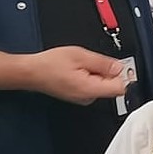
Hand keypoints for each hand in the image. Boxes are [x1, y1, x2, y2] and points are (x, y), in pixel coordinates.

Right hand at [0, 46, 127, 103]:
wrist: (30, 72)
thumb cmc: (49, 64)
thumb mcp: (80, 55)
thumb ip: (103, 63)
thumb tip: (120, 67)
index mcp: (90, 89)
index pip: (121, 88)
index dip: (122, 75)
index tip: (116, 65)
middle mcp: (88, 97)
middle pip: (112, 85)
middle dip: (107, 72)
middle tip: (90, 62)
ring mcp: (83, 98)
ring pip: (102, 84)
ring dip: (96, 73)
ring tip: (80, 65)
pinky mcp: (79, 95)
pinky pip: (92, 85)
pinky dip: (88, 76)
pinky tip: (76, 70)